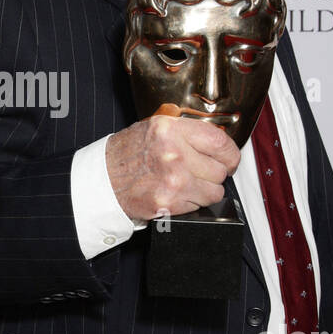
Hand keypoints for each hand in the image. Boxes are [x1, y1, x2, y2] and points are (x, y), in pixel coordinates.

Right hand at [105, 104, 239, 220]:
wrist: (103, 180)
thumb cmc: (126, 154)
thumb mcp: (154, 128)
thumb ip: (185, 132)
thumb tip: (217, 144)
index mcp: (170, 130)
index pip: (220, 142)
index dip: (230, 154)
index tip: (228, 159)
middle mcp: (173, 153)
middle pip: (220, 169)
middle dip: (214, 174)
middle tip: (200, 172)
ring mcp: (173, 180)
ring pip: (214, 191)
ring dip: (205, 190)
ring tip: (187, 184)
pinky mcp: (170, 203)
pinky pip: (199, 205)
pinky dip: (192, 203)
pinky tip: (176, 194)